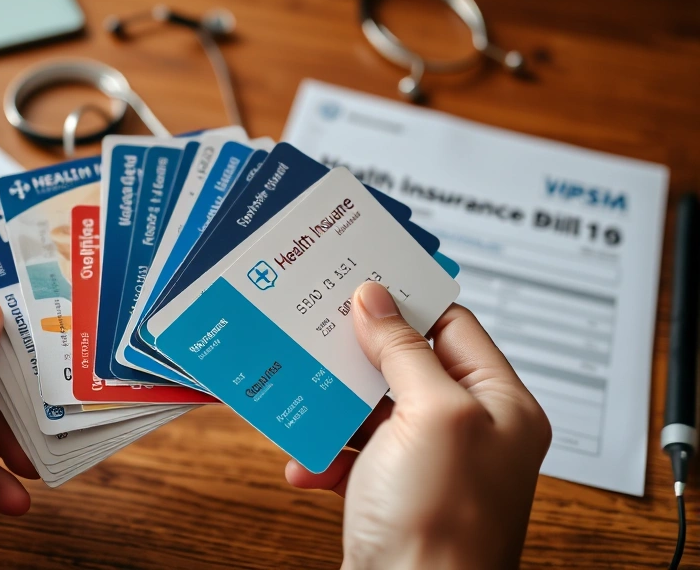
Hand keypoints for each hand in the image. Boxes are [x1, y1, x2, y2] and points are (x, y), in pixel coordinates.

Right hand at [285, 282, 550, 569]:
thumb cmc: (444, 526)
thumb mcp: (430, 416)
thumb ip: (403, 352)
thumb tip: (376, 299)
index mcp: (500, 405)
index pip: (454, 327)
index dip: (408, 302)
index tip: (362, 279)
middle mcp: (468, 431)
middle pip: (405, 366)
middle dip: (358, 356)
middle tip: (319, 330)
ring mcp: (428, 463)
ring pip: (371, 409)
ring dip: (333, 408)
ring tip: (304, 398)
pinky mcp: (391, 492)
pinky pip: (352, 453)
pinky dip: (325, 454)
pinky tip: (308, 463)